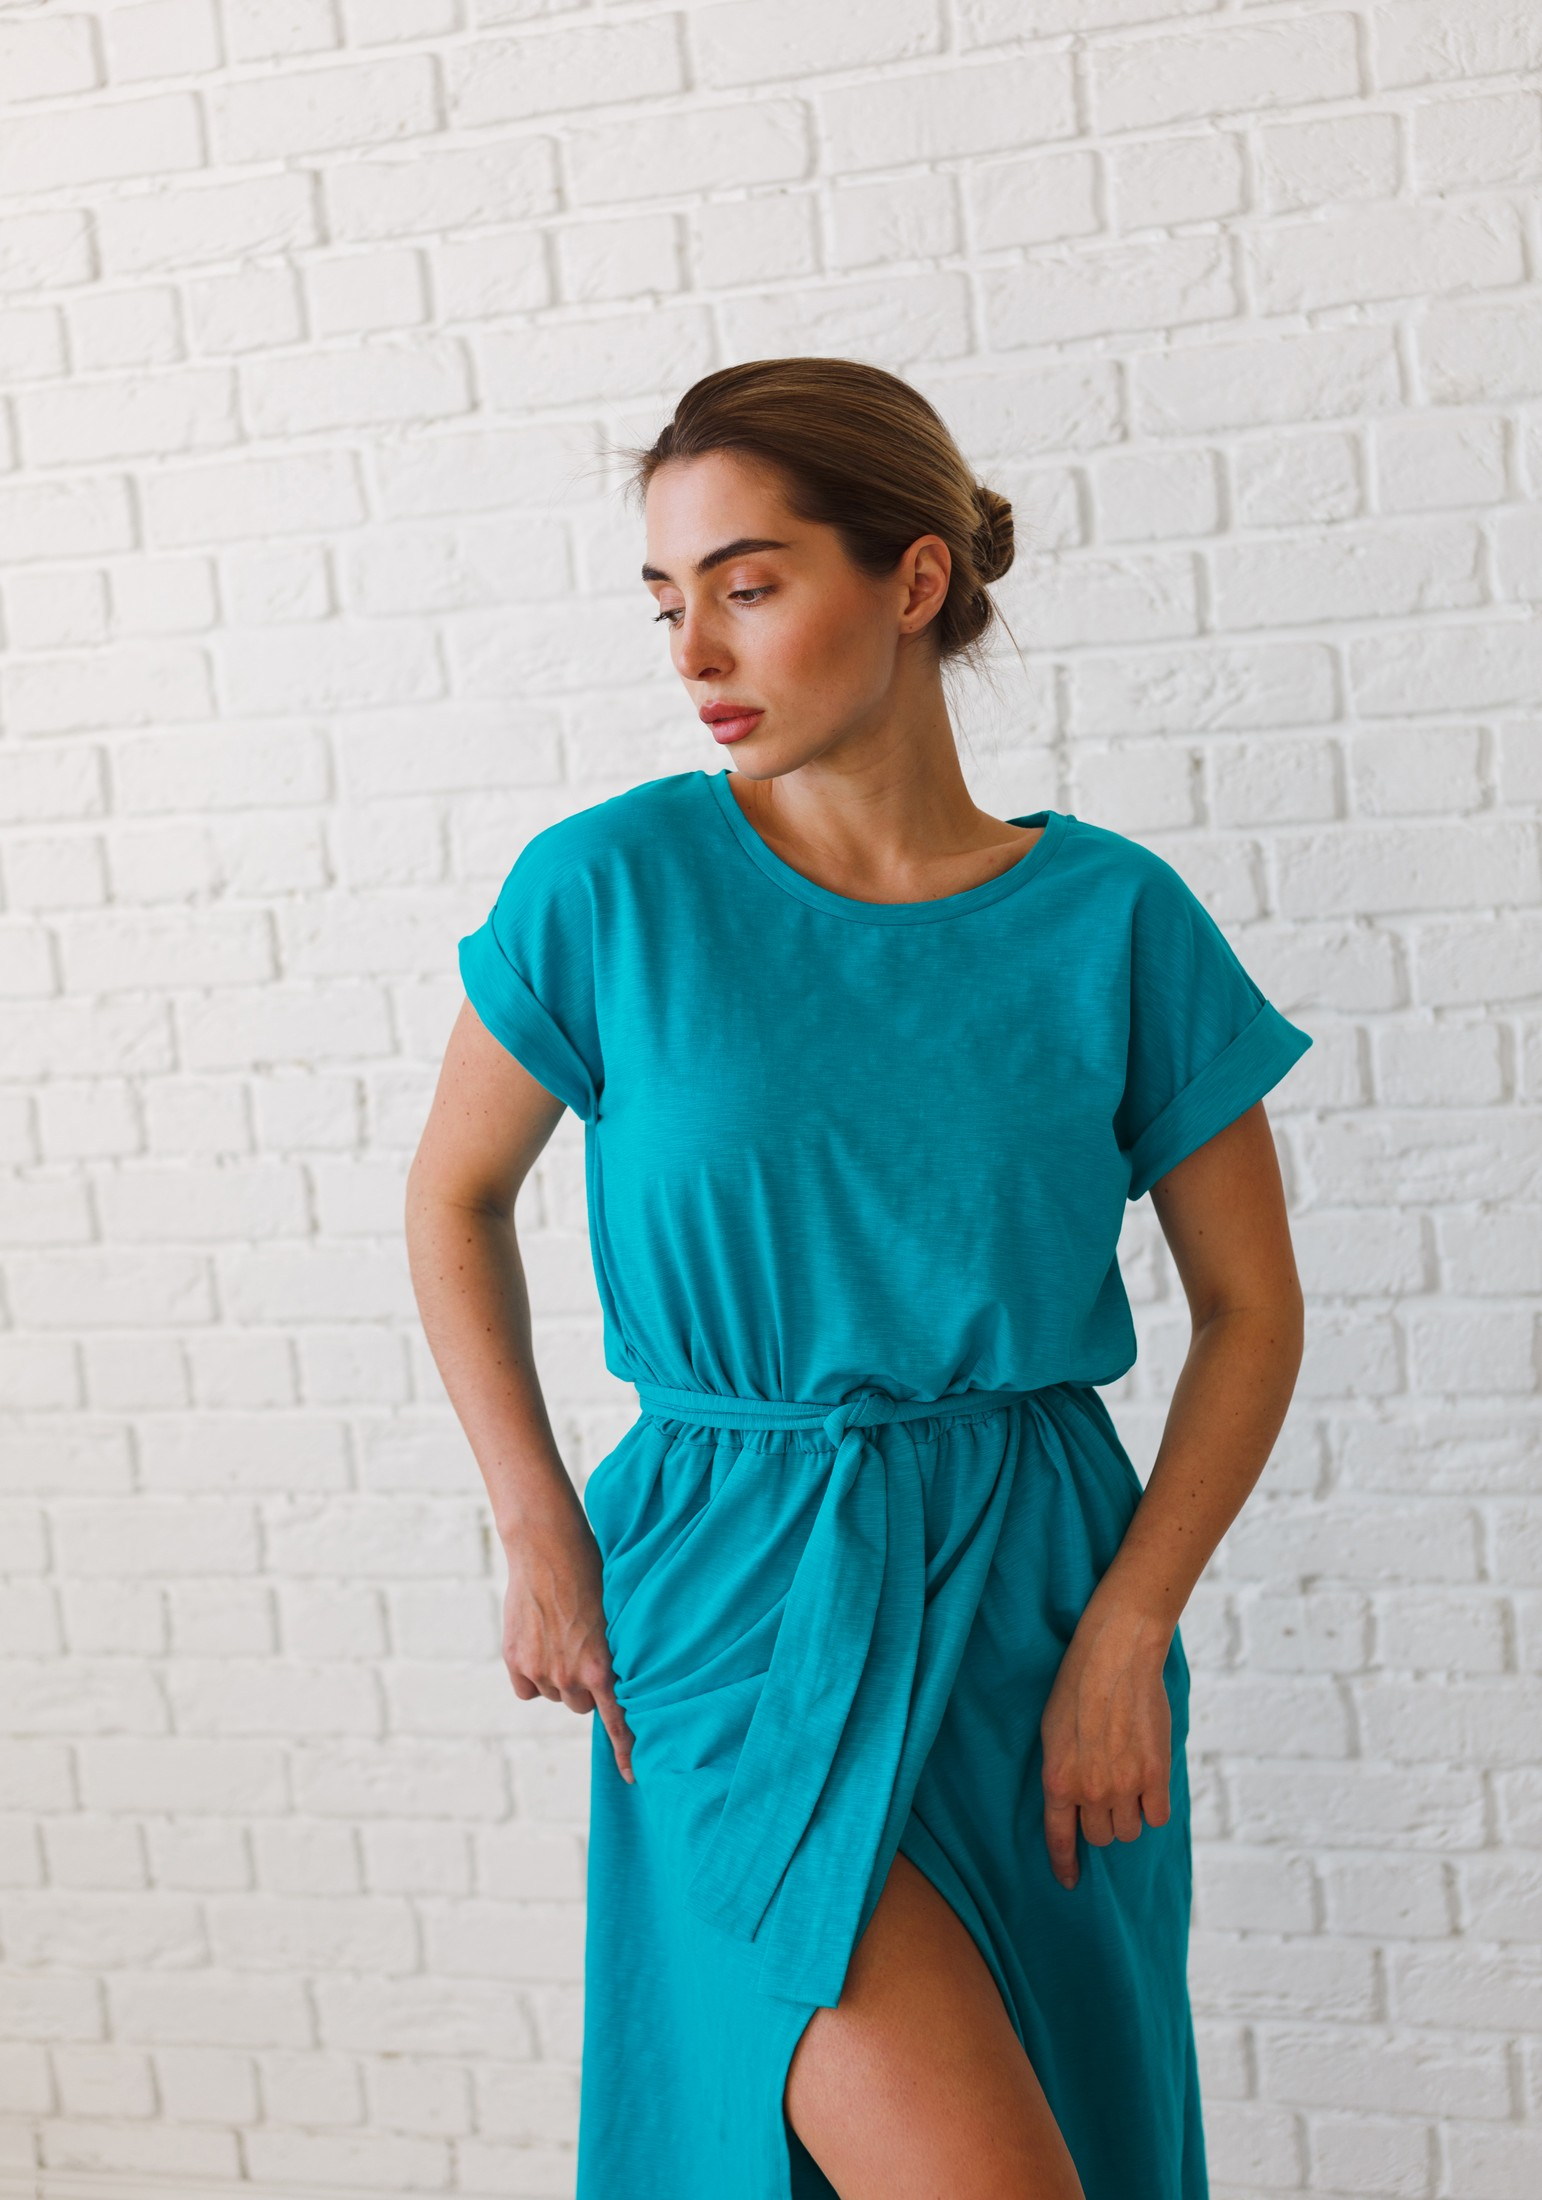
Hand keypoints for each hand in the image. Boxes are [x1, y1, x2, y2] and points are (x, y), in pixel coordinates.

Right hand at [501, 1513, 636, 1785]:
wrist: (548, 1549)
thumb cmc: (592, 1575)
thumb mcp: (616, 1619)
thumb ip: (611, 1657)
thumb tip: (616, 1685)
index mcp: (604, 1667)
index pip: (617, 1722)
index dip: (626, 1752)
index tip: (633, 1777)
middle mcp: (571, 1676)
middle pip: (580, 1704)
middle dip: (583, 1686)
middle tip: (583, 1651)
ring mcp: (541, 1670)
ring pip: (553, 1693)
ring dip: (557, 1676)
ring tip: (560, 1635)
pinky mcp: (516, 1661)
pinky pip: (526, 1688)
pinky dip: (530, 1673)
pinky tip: (536, 1643)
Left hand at [1039, 1606, 1172, 1889]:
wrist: (1115, 1655)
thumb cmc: (1076, 1686)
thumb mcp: (1052, 1733)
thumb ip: (1063, 1773)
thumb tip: (1073, 1803)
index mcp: (1057, 1780)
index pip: (1059, 1839)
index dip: (1065, 1865)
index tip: (1070, 1882)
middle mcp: (1090, 1791)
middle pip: (1100, 1837)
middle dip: (1101, 1823)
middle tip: (1106, 1797)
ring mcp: (1125, 1785)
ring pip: (1129, 1830)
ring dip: (1128, 1816)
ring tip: (1127, 1786)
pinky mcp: (1156, 1775)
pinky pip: (1157, 1816)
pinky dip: (1153, 1807)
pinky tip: (1149, 1785)